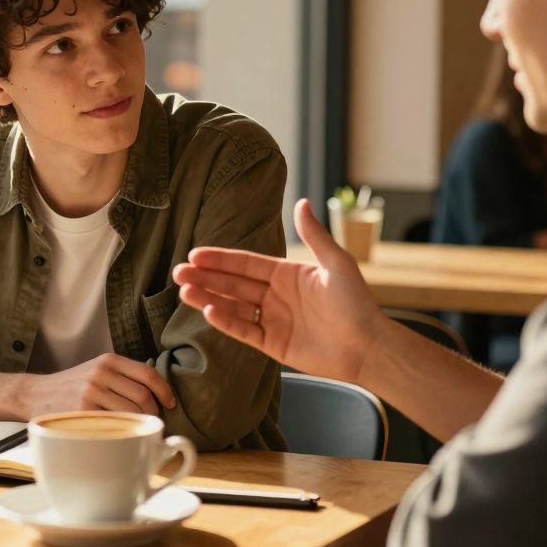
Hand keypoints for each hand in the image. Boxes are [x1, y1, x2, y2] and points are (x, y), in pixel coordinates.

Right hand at [21, 353, 176, 416]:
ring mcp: (91, 392)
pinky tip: (123, 434)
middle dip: (153, 412)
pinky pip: (114, 423)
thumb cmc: (71, 386)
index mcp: (109, 360)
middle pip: (143, 395)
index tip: (170, 403)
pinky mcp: (82, 411)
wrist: (36, 394)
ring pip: (131, 411)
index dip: (164, 390)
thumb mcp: (96, 370)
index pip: (148, 374)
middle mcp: (101, 373)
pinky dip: (123, 431)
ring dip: (140, 423)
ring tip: (139, 429)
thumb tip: (157, 393)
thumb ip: (122, 376)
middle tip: (153, 421)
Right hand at [173, 199, 382, 382]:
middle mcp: (275, 295)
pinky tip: (208, 310)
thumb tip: (302, 201)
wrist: (368, 345)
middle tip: (178, 273)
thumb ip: (314, 235)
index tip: (195, 254)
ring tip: (183, 292)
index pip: (245, 264)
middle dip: (205, 278)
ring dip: (208, 298)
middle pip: (232, 284)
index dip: (220, 259)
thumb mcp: (336, 264)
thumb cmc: (357, 302)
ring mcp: (272, 320)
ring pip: (232, 306)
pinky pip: (244, 330)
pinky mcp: (273, 344)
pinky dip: (226, 321)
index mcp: (286, 274)